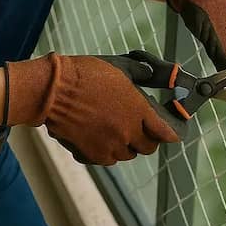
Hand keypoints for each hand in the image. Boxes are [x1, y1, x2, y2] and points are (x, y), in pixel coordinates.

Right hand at [5, 52, 186, 166]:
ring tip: (114, 128)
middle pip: (148, 147)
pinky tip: (99, 135)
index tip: (170, 133)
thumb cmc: (86, 74)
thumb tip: (154, 74)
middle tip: (138, 127)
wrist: (54, 90)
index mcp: (139, 110)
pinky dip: (108, 150)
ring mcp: (111, 146)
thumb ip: (141, 73)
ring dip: (126, 144)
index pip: (165, 132)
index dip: (169, 133)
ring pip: (127, 154)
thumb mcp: (119, 67)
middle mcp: (129, 132)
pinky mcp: (94, 155)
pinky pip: (108, 158)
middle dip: (146, 138)